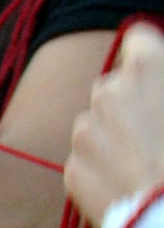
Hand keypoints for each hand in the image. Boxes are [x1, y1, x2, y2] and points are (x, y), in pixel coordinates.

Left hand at [67, 23, 163, 227]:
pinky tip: (133, 189)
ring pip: (100, 124)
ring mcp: (84, 133)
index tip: (161, 75)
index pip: (140, 39)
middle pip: (118, 85)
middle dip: (137, 103)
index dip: (153, 56)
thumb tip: (159, 82)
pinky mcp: (72, 170)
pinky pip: (90, 161)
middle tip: (161, 134)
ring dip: (119, 138)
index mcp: (146, 71)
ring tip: (151, 168)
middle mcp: (106, 93)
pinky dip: (107, 170)